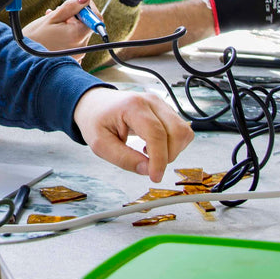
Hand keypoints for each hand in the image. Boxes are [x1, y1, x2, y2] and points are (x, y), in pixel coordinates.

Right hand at [22, 0, 95, 58]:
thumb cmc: (35, 38)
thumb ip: (71, 7)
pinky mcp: (72, 59)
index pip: (96, 18)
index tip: (78, 3)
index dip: (88, 8)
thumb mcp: (51, 18)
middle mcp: (81, 46)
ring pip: (80, 33)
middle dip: (76, 16)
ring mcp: (78, 54)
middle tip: (59, 12)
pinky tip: (55, 33)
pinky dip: (68, 36)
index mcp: (78, 35)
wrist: (23, 58)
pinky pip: (75, 43)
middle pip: (87, 25)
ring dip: (71, 25)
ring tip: (53, 23)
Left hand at [72, 87, 191, 182]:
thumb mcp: (100, 144)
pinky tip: (154, 146)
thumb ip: (124, 159)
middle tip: (150, 165)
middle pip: (177, 132)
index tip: (155, 177)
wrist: (95, 104)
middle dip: (169, 156)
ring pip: (184, 132)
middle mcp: (151, 101)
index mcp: (133, 106)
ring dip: (173, 150)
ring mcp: (160, 104)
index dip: (159, 159)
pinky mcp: (165, 110)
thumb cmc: (96, 120)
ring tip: (149, 153)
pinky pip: (181, 131)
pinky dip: (173, 144)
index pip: (156, 134)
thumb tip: (148, 170)